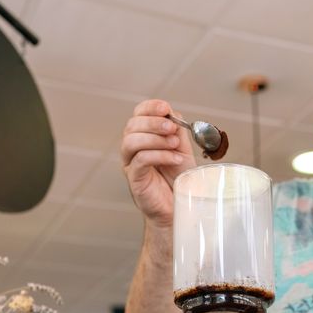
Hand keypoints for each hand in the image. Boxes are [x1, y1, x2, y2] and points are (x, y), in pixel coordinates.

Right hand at [120, 99, 195, 228]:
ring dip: (155, 139)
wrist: (179, 205)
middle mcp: (132, 148)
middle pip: (132, 125)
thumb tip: (172, 114)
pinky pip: (140, 160)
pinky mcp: (134, 178)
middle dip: (153, 123)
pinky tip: (174, 159)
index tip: (165, 108)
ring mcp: (130, 163)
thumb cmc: (179, 179)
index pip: (138, 114)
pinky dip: (159, 156)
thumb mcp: (182, 149)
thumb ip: (176, 131)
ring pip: (131, 141)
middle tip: (172, 128)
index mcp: (143, 136)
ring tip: (174, 145)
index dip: (149, 107)